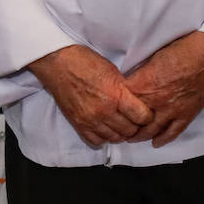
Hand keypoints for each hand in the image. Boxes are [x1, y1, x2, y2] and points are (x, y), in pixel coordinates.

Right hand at [27, 45, 152, 146]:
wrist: (56, 62)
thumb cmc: (83, 61)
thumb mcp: (112, 70)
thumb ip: (125, 89)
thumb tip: (137, 101)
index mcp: (116, 95)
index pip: (143, 117)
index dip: (147, 115)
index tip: (144, 112)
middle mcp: (104, 111)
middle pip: (130, 130)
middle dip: (135, 125)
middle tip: (132, 118)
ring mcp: (90, 119)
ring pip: (115, 138)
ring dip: (120, 132)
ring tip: (118, 123)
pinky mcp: (78, 124)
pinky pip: (96, 141)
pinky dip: (103, 137)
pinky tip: (104, 127)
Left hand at [123, 31, 203, 147]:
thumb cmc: (183, 50)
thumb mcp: (153, 58)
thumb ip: (140, 74)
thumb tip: (130, 81)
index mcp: (145, 84)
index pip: (122, 99)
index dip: (114, 102)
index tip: (108, 105)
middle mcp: (157, 100)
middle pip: (133, 119)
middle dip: (123, 124)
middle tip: (115, 127)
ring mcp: (173, 111)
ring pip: (151, 130)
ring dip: (139, 135)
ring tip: (130, 138)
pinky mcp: (187, 115)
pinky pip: (173, 132)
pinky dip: (163, 139)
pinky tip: (155, 143)